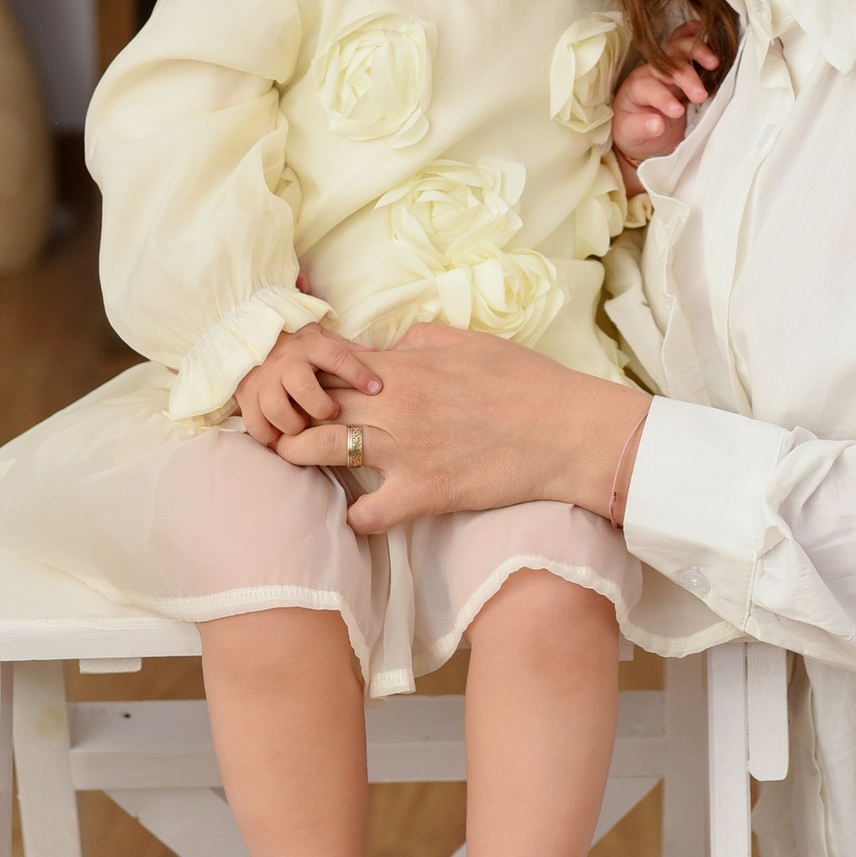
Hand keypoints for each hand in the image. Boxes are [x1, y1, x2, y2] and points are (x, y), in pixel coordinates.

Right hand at [234, 324, 383, 450]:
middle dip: (320, 406)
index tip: (375, 389)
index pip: (336, 356)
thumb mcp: (321, 338)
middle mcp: (285, 363)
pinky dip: (269, 436)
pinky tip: (282, 437)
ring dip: (293, 424)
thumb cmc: (297, 346)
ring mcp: (264, 381)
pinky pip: (255, 424)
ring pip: (276, 408)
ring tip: (303, 426)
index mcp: (309, 346)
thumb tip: (378, 354)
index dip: (357, 373)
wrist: (249, 339)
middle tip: (332, 413)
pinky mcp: (247, 398)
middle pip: (302, 386)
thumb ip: (346, 349)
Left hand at [275, 324, 648, 535]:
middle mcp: (393, 407)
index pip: (326, 364)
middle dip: (292, 413)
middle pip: (310, 405)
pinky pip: (365, 514)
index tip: (304, 386)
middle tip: (289, 423)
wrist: (566, 429)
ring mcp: (404, 452)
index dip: (305, 374)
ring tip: (303, 461)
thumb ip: (417, 339)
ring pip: (319, 452)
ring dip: (303, 456)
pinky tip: (362, 511)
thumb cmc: (525, 381)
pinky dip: (356, 517)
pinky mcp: (422, 494)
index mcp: (403, 367)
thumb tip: (385, 347)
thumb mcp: (468, 341)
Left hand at [610, 21, 717, 169]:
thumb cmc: (634, 131)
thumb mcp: (630, 135)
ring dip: (697, 52)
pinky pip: (688, 45)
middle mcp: (652, 72)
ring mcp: (669, 66)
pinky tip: (711, 34)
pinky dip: (699, 37)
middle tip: (700, 95)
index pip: (648, 87)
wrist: (642, 129)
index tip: (676, 112)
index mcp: (636, 88)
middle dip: (685, 77)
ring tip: (714, 63)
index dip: (663, 98)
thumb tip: (657, 124)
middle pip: (667, 65)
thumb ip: (640, 128)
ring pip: (680, 48)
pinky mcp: (683, 66)